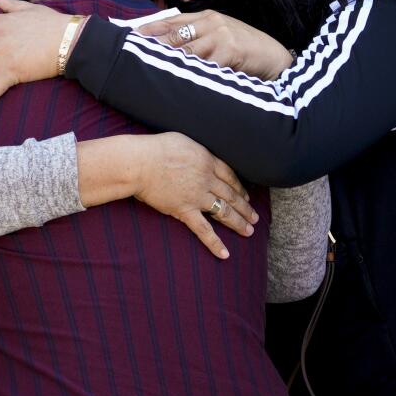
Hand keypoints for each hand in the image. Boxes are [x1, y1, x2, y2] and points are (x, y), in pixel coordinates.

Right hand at [130, 132, 257, 259]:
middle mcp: (207, 180)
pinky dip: (215, 242)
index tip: (246, 196)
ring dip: (238, 222)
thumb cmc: (156, 148)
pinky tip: (225, 254)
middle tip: (255, 217)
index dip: (240, 187)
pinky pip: (203, 230)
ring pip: (224, 212)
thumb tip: (200, 155)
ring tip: (249, 231)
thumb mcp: (184, 141)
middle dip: (245, 207)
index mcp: (207, 161)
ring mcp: (197, 197)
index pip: (230, 176)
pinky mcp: (185, 211)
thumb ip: (197, 151)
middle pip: (232, 195)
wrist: (139, 163)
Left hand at [137, 10, 292, 79]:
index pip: (173, 20)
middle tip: (133, 56)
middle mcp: (213, 22)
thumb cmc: (246, 51)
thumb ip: (200, 38)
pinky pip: (205, 65)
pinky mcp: (230, 51)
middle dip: (154, 46)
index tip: (132, 35)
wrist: (276, 59)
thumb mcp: (222, 36)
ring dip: (169, 63)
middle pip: (175, 35)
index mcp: (208, 17)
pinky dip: (192, 74)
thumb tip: (170, 48)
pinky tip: (178, 82)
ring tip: (149, 72)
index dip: (151, 28)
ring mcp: (221, 35)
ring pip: (187, 51)